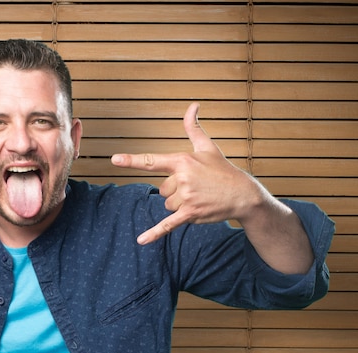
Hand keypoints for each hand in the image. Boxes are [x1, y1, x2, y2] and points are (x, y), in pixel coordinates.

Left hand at [112, 103, 263, 244]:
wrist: (242, 194)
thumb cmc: (223, 170)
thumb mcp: (208, 147)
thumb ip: (193, 128)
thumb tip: (193, 105)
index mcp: (182, 161)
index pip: (152, 161)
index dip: (132, 160)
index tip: (114, 159)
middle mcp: (182, 179)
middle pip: (162, 190)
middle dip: (175, 191)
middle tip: (196, 188)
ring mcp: (186, 197)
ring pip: (167, 205)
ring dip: (179, 205)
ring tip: (199, 198)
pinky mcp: (190, 213)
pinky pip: (168, 224)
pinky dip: (154, 234)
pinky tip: (141, 241)